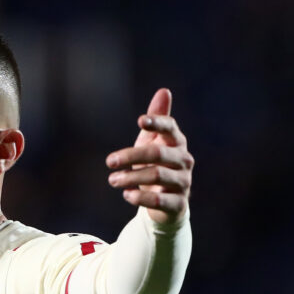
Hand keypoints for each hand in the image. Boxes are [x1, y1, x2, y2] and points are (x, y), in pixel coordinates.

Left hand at [106, 88, 193, 223]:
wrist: (166, 202)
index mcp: (177, 142)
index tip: (140, 120)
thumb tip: (164, 90)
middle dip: (131, 156)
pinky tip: (126, 195)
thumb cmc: (156, 165)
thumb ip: (156, 119)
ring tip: (112, 180)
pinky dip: (139, 197)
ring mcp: (183, 182)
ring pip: (156, 175)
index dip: (157, 123)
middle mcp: (184, 160)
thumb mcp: (152, 142)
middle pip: (158, 153)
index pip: (170, 128)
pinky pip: (159, 200)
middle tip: (109, 161)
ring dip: (130, 177)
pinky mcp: (178, 203)